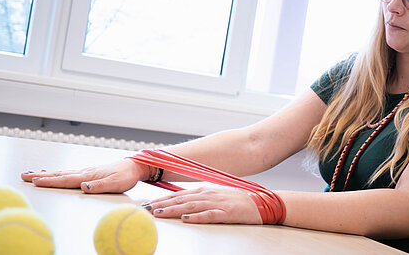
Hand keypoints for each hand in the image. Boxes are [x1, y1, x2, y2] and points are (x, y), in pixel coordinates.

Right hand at [20, 159, 146, 193]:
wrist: (134, 166)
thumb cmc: (126, 175)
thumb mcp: (116, 183)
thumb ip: (99, 185)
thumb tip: (84, 187)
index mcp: (88, 175)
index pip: (65, 180)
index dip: (50, 182)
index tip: (35, 182)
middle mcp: (84, 172)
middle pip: (58, 175)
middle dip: (41, 177)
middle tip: (23, 176)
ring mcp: (85, 171)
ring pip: (61, 173)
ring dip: (46, 174)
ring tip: (31, 175)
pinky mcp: (88, 172)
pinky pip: (68, 173)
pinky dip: (57, 174)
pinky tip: (53, 174)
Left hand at [142, 186, 262, 224]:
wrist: (261, 203)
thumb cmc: (238, 201)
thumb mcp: (217, 196)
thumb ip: (200, 198)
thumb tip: (182, 203)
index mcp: (205, 190)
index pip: (179, 194)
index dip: (163, 199)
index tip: (149, 204)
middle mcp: (209, 194)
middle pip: (182, 199)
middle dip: (163, 204)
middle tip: (147, 209)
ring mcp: (218, 203)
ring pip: (192, 206)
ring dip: (175, 210)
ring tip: (160, 213)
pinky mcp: (227, 212)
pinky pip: (210, 215)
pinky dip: (197, 217)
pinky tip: (187, 219)